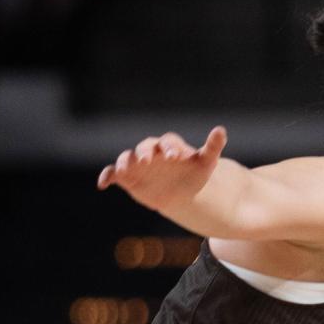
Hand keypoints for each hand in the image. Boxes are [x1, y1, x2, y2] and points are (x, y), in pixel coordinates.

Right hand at [97, 126, 226, 206]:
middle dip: (144, 153)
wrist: (181, 193)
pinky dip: (107, 176)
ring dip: (125, 162)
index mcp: (169, 146)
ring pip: (127, 158)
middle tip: (147, 161)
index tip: (174, 157)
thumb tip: (221, 130)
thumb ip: (212, 147)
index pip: (167, 142)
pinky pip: (114, 173)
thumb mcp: (206, 163)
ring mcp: (137, 164)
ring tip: (125, 170)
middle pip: (144, 147)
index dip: (169, 147)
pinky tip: (102, 184)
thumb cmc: (194, 175)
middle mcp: (151, 152)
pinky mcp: (127, 177)